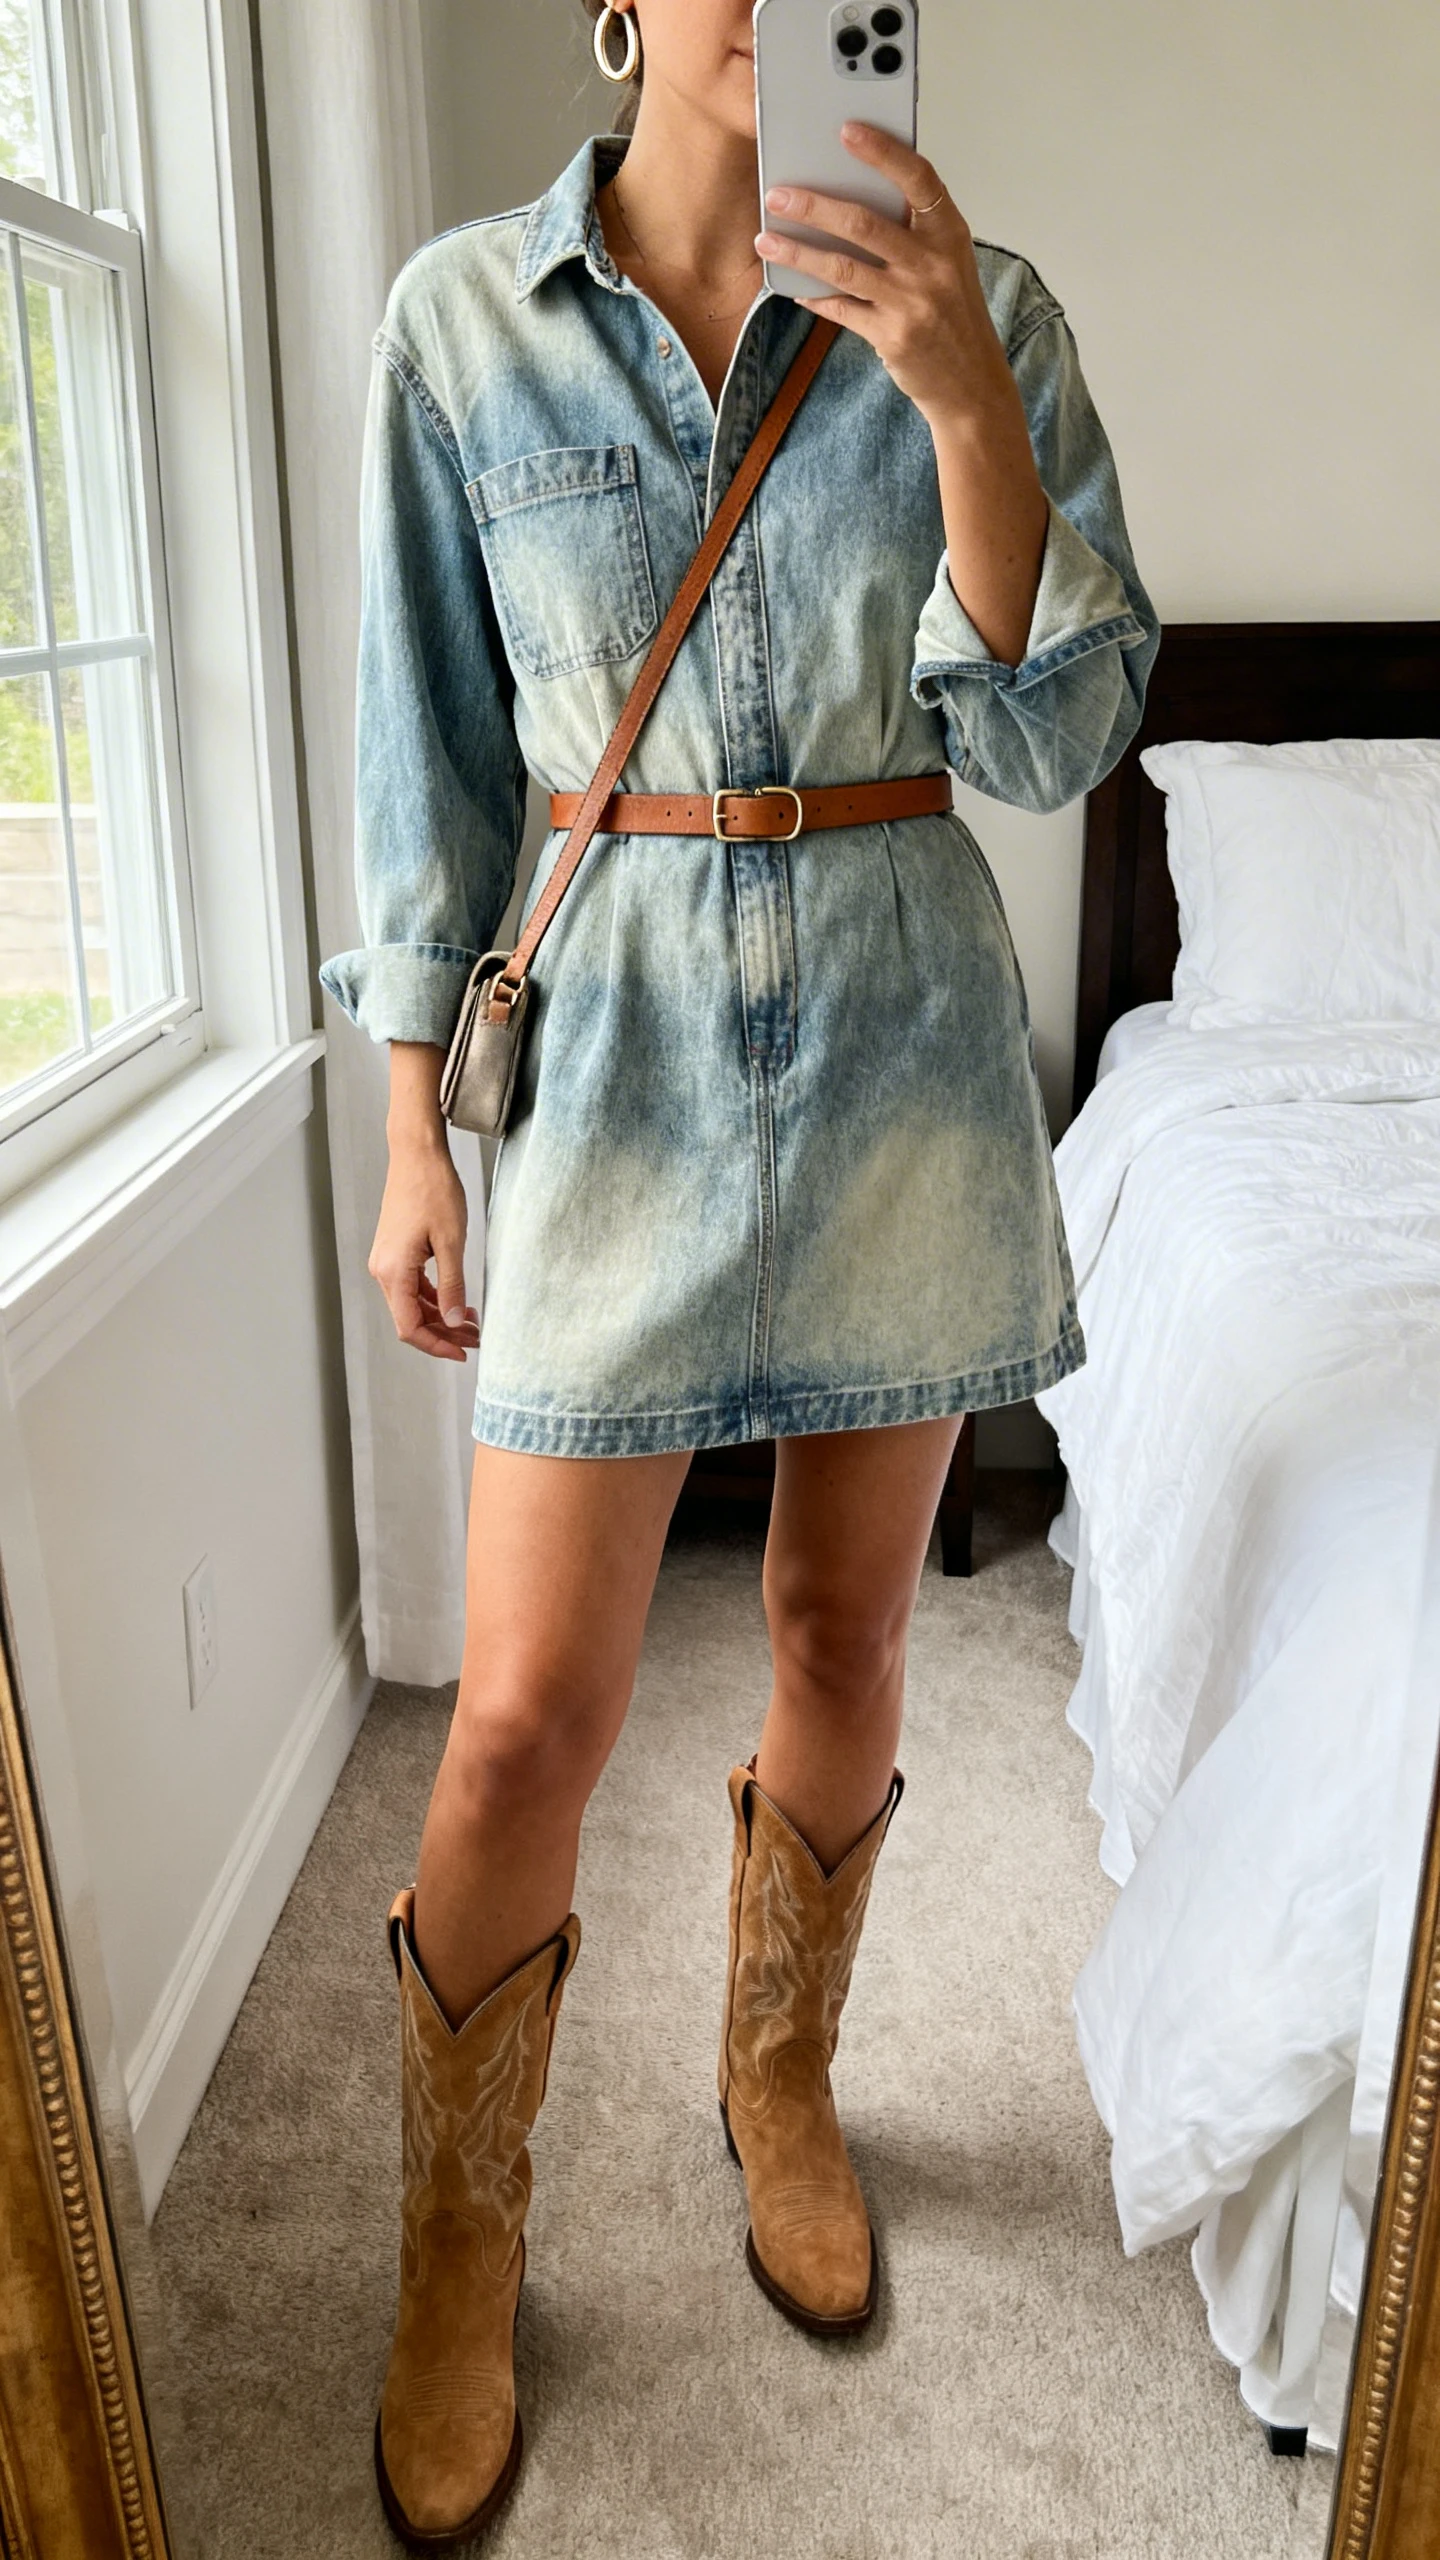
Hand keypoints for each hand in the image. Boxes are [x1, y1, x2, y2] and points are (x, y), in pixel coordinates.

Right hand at [369, 1133, 479, 1363]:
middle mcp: (383, 1270)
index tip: (463, 1352)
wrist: (417, 1154)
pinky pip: (412, 1286)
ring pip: (412, 1304)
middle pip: (410, 1319)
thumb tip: (453, 1320)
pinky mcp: (394, 1252)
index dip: (436, 1345)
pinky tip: (458, 1299)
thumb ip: (452, 1285)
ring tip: (472, 1321)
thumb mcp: (452, 1241)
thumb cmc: (433, 1190)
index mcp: (393, 1271)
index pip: (409, 1327)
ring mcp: (387, 1261)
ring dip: (440, 1316)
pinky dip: (434, 1297)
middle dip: (443, 1333)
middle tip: (476, 1338)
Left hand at [758, 120, 1047, 665]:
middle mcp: (934, 265)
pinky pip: (842, 310)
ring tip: (766, 239)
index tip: (847, 130)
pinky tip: (790, 286)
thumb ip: (912, 233)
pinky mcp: (893, 337)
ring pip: (844, 267)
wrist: (972, 386)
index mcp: (951, 234)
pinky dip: (814, 296)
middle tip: (777, 193)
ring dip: (799, 251)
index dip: (884, 152)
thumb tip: (848, 200)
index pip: (919, 179)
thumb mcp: (947, 266)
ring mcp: (913, 303)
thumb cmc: (953, 317)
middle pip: (866, 222)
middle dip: (815, 204)